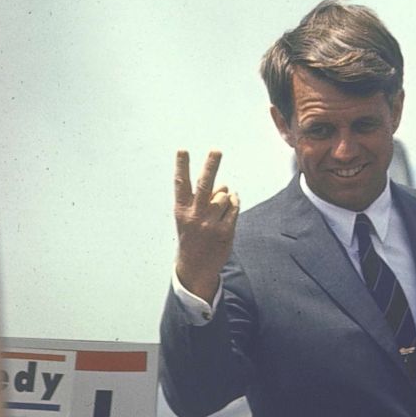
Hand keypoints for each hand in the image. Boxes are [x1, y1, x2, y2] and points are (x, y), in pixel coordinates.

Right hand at [174, 150, 239, 300]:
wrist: (195, 266)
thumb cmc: (191, 235)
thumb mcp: (188, 217)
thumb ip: (202, 199)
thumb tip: (224, 185)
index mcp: (181, 210)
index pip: (181, 183)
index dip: (182, 166)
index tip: (182, 150)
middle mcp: (195, 215)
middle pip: (205, 185)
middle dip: (210, 165)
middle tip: (216, 150)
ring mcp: (210, 223)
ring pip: (224, 195)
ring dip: (225, 195)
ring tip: (218, 206)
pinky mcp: (225, 231)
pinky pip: (234, 207)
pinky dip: (234, 203)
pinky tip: (229, 207)